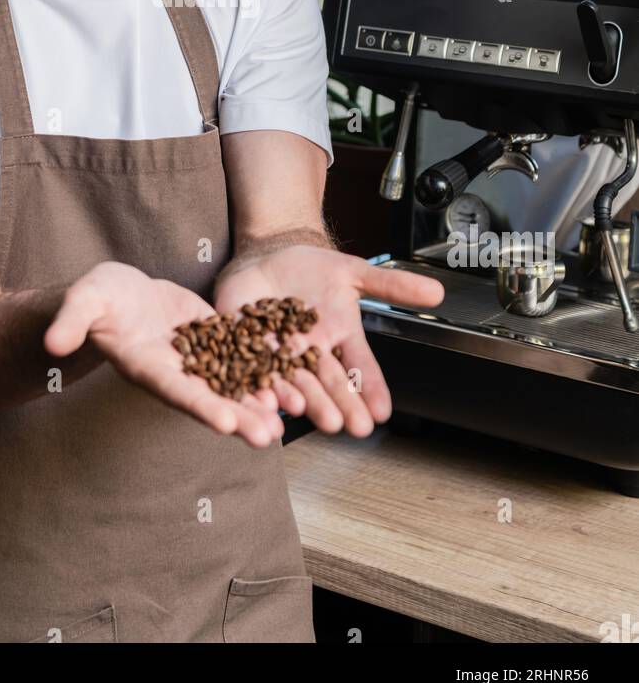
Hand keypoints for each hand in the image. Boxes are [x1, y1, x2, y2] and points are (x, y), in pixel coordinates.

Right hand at [43, 260, 283, 448]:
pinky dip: (264, 368)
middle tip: (270, 437)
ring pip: (232, 382)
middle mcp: (176, 370)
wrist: (118, 292)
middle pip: (211, 397)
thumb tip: (53, 343)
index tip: (226, 423)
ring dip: (260, 400)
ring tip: (291, 416)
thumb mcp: (83, 300)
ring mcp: (196, 357)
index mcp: (147, 366)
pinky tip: (293, 378)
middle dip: (240, 416)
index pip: (175, 390)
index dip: (201, 405)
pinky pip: (242, 355)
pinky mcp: (212, 338)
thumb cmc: (97, 297)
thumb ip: (71, 322)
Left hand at [214, 245, 444, 437]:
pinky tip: (262, 400)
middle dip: (338, 405)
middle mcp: (311, 353)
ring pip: (290, 381)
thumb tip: (437, 290)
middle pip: (326, 384)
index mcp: (339, 340)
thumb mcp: (355, 273)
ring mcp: (279, 352)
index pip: (360, 369)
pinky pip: (249, 367)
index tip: (383, 413)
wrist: (272, 256)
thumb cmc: (315, 270)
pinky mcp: (245, 343)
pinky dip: (256, 385)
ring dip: (298, 399)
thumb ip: (392, 285)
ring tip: (306, 413)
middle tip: (353, 426)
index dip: (372, 390)